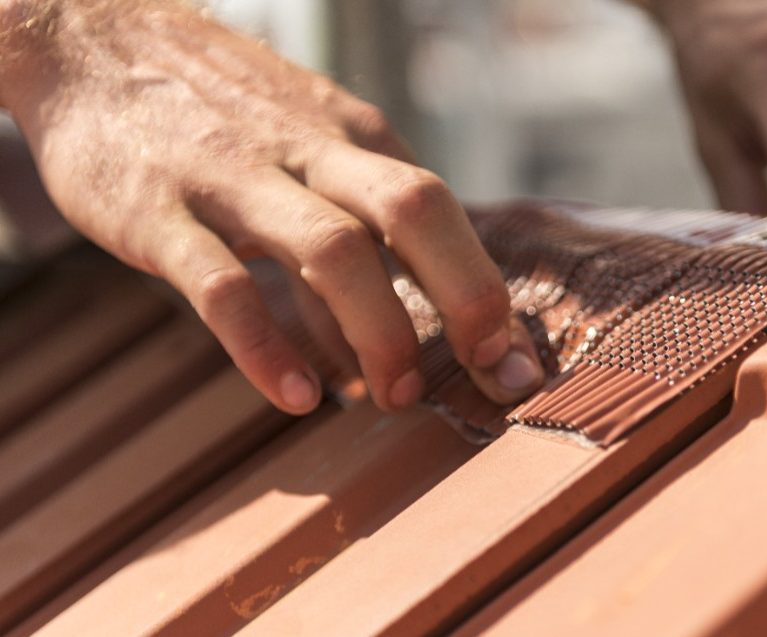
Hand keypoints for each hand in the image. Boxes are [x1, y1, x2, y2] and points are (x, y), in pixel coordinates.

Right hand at [0, 1, 543, 413]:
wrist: (88, 39)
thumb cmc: (217, 115)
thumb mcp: (305, 146)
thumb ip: (353, 227)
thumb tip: (399, 335)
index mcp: (351, 136)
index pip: (442, 209)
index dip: (486, 286)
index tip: (514, 356)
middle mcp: (307, 150)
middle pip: (414, 211)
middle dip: (465, 295)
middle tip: (486, 373)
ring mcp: (232, 177)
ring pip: (332, 250)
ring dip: (379, 332)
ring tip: (395, 397)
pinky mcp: (156, 211)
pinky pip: (222, 286)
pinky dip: (265, 347)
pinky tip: (297, 396)